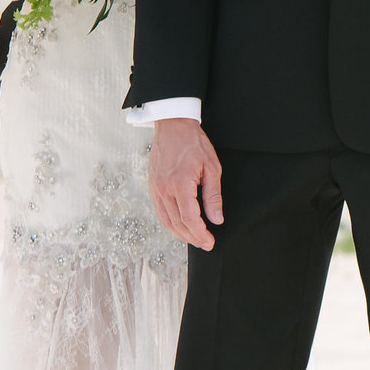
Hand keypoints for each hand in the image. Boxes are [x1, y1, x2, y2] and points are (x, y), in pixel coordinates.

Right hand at [149, 117, 223, 249]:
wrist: (173, 125)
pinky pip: (160, 211)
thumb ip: (213, 196)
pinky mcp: (152, 186)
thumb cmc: (195, 143)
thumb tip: (216, 219)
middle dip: (192, 238)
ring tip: (195, 239)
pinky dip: (171, 223)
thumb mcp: (212, 167)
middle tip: (206, 244)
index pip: (190, 219)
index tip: (210, 242)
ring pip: (166, 220)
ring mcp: (155, 188)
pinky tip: (181, 227)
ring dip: (181, 234)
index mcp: (180, 184)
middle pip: (177, 223)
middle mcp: (164, 188)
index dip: (200, 234)